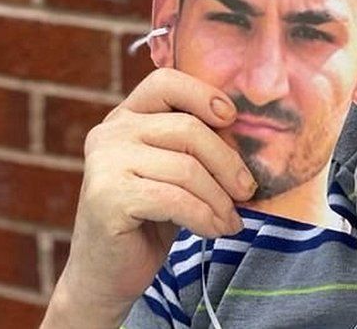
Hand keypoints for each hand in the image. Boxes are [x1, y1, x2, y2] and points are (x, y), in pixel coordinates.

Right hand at [43, 68, 256, 327]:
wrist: (107, 273)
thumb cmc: (152, 216)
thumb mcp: (175, 169)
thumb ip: (195, 143)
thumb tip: (252, 130)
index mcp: (126, 116)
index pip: (166, 82)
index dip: (204, 94)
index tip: (233, 119)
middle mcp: (110, 132)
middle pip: (188, 129)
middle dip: (228, 163)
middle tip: (248, 191)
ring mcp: (104, 163)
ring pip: (186, 168)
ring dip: (219, 199)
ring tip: (232, 219)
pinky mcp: (107, 197)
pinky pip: (174, 199)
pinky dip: (204, 217)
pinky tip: (215, 229)